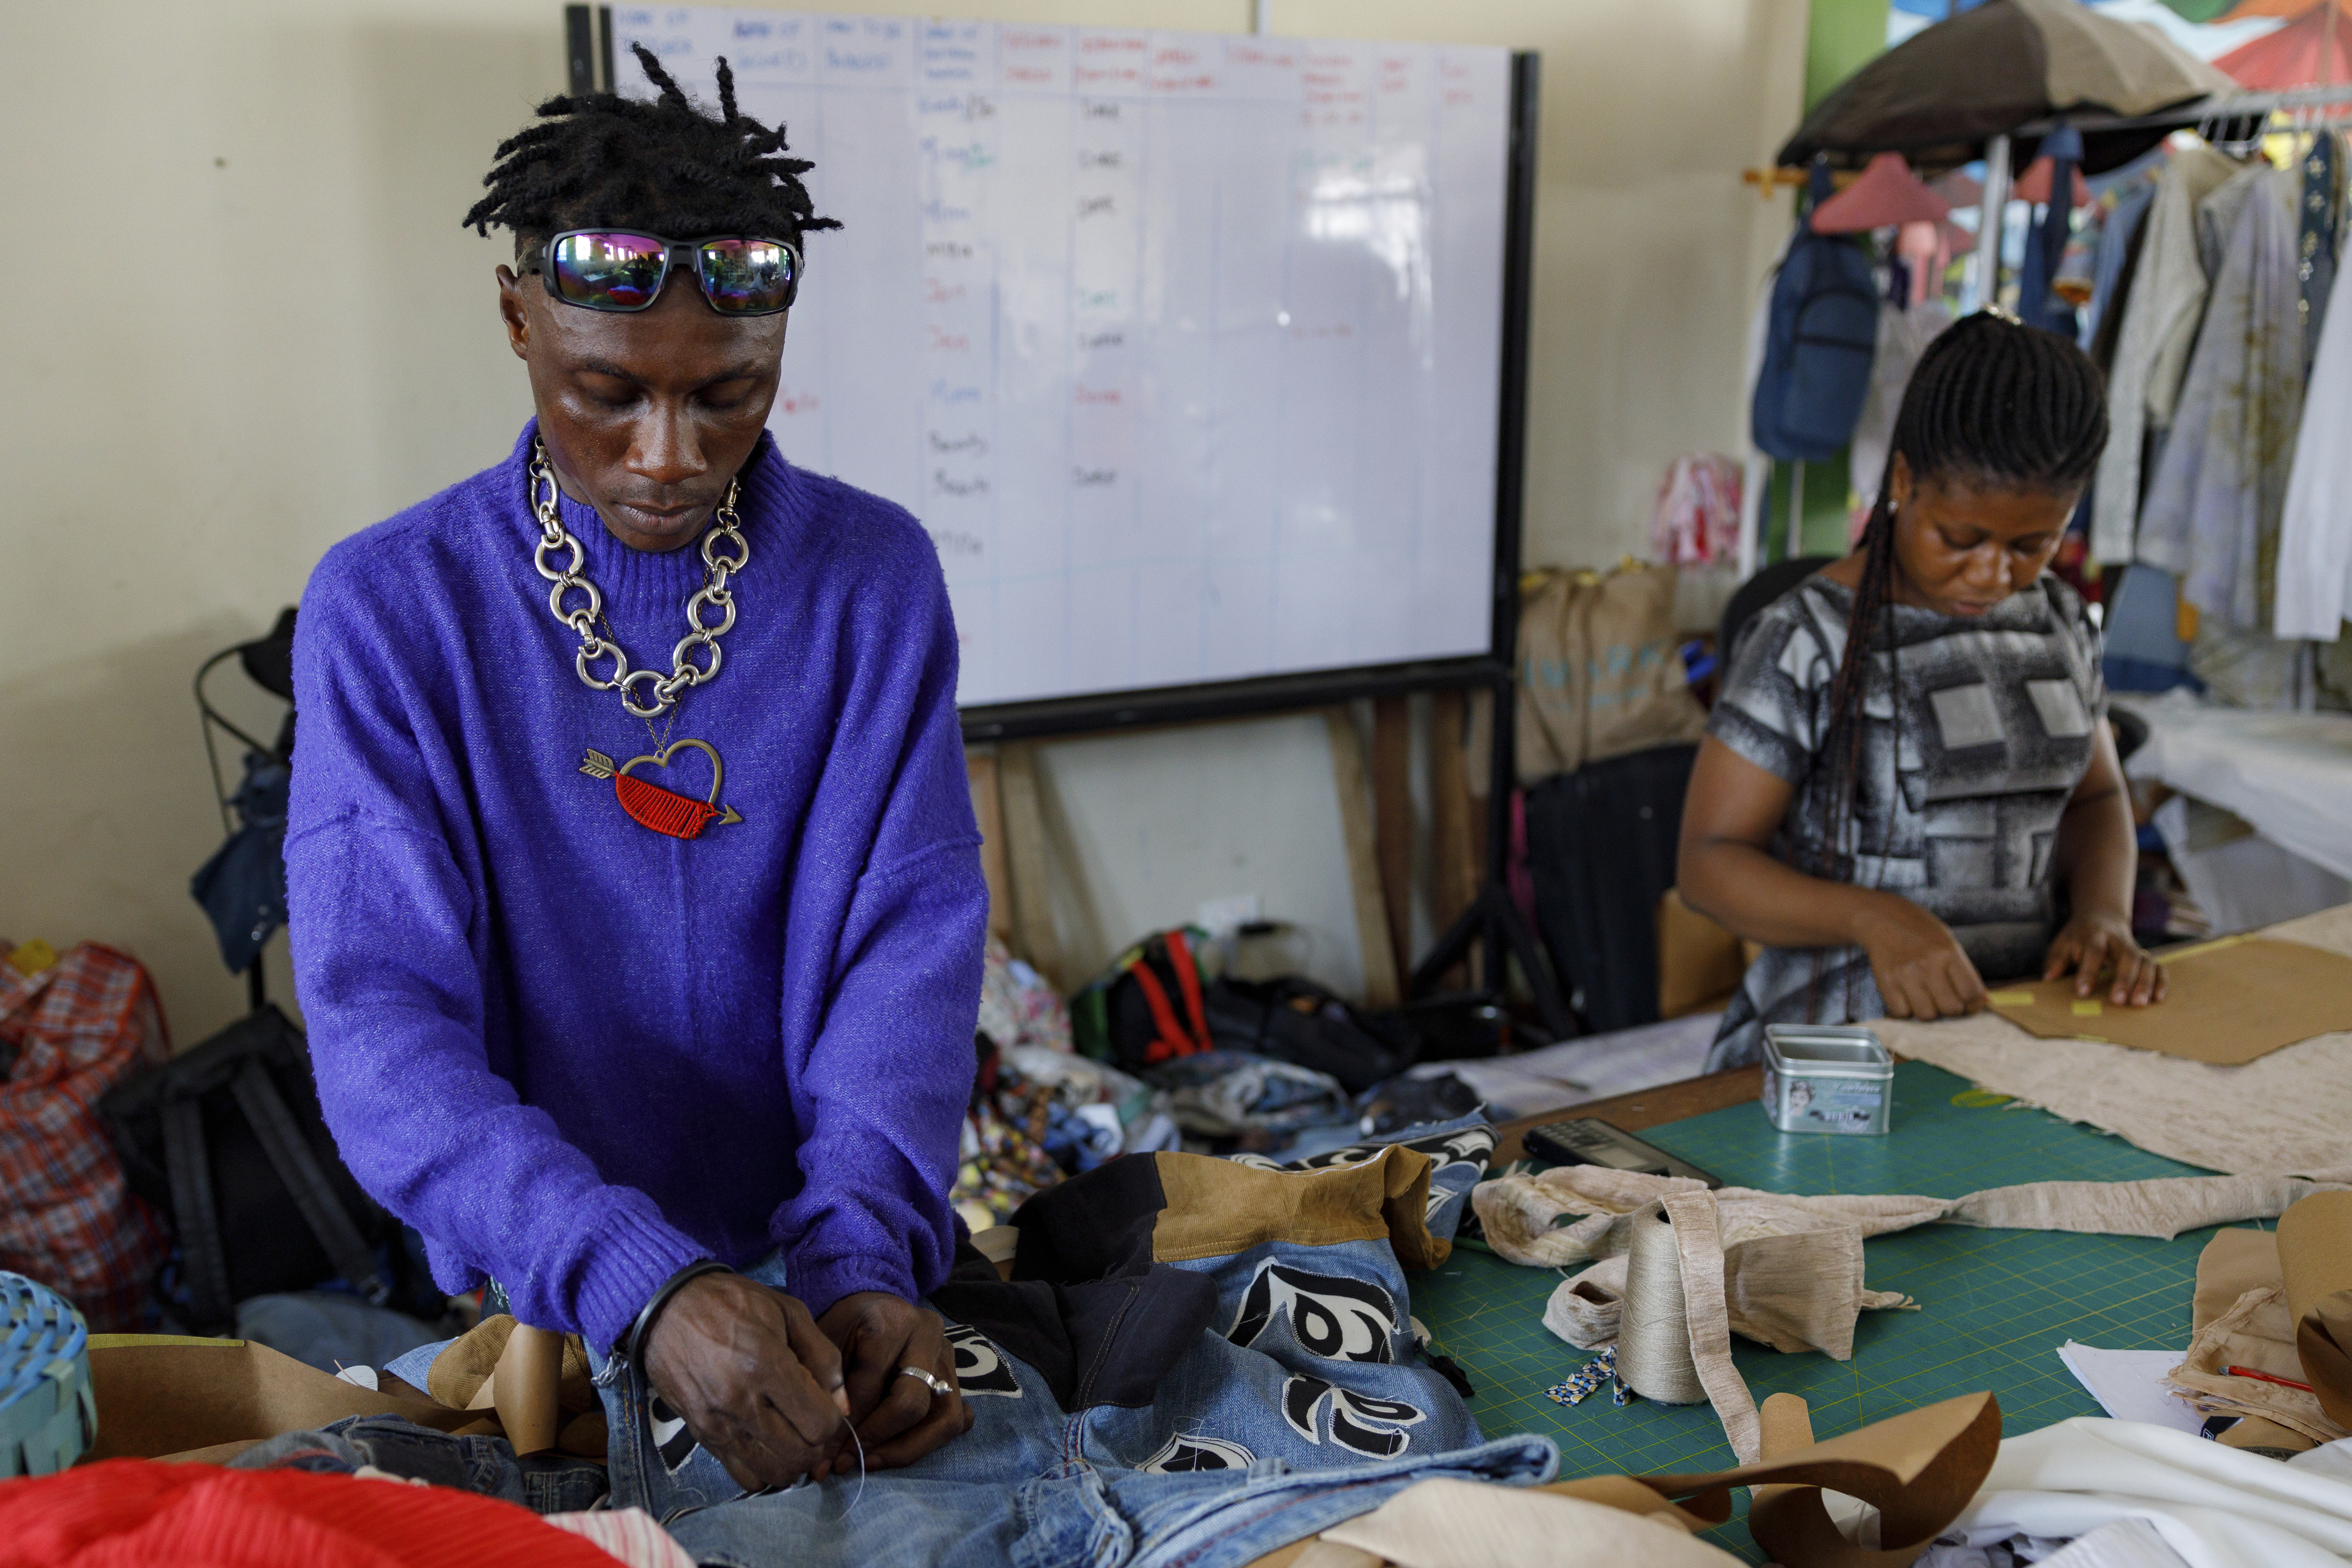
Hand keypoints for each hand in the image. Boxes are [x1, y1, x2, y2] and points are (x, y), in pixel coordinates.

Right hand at [641, 1271, 850, 1491]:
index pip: (819, 1424)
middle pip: (800, 1455)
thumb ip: (824, 1357)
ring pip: (773, 1473)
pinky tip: (766, 1445)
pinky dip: (762, 1469)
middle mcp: (740, 1402)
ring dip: (791, 1461)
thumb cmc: (732, 1303)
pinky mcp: (699, 1435)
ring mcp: (716, 1423)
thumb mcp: (788, 1312)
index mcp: (766, 1365)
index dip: (832, 1419)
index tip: (826, 1404)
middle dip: (816, 1444)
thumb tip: (842, 1406)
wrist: (666, 1309)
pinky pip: (742, 1477)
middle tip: (811, 1423)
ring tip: (791, 1436)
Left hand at [812, 1291, 972, 1474]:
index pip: (871, 1384)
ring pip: (945, 1419)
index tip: (822, 1458)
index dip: (846, 1425)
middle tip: (845, 1462)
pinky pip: (957, 1419)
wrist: (870, 1306)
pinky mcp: (956, 1378)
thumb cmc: (843, 1327)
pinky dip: (931, 1441)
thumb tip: (828, 1452)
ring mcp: (948, 1358)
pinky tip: (895, 1449)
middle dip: (876, 1439)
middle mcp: (929, 1336)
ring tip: (870, 1463)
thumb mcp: (827, 1346)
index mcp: (893, 1321)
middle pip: (912, 1403)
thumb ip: (829, 1390)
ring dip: (906, 1450)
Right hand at [1858, 893, 1987, 1020]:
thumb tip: (1982, 1002)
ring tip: (1925, 996)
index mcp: (1948, 953)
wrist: (1883, 918)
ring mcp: (1904, 975)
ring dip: (1929, 1010)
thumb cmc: (1921, 931)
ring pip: (1926, 1015)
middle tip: (1945, 998)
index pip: (1972, 993)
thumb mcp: (1949, 944)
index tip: (1968, 1001)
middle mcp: (1927, 965)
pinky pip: (1901, 1013)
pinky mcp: (1885, 982)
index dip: (1974, 1003)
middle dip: (1952, 1008)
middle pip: (1951, 1009)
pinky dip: (1906, 1009)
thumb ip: (1964, 972)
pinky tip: (1907, 995)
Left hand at [2044, 910, 2166, 1006]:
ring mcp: (2135, 948)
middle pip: (2128, 957)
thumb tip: (2048, 978)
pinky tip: (2159, 999)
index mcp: (2095, 935)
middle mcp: (2119, 941)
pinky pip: (2159, 967)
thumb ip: (2056, 959)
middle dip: (2124, 979)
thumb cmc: (2079, 937)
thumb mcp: (2063, 943)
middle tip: (2118, 1001)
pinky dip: (2161, 981)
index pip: (2094, 951)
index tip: (2083, 992)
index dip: (2088, 972)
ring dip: (2146, 983)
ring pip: (2147, 962)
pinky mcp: (2146, 957)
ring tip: (2139, 1004)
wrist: (2102, 917)